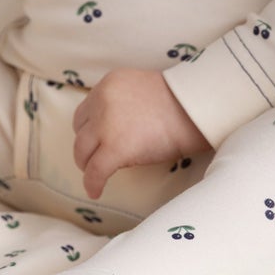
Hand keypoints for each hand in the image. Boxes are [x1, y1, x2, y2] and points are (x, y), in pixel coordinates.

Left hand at [71, 68, 211, 198]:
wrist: (195, 110)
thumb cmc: (180, 103)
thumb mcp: (142, 90)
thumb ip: (123, 102)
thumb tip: (114, 127)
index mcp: (109, 84)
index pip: (86, 110)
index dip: (90, 128)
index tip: (97, 140)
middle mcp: (102, 100)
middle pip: (80, 130)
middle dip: (86, 146)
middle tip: (95, 158)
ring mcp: (106, 125)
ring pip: (83, 151)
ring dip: (87, 164)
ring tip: (95, 175)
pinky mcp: (115, 148)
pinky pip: (95, 171)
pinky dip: (92, 183)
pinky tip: (95, 191)